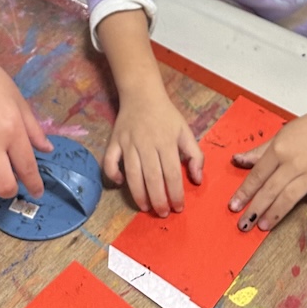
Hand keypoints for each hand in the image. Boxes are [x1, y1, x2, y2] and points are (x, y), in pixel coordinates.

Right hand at [104, 86, 203, 215]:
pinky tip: (119, 183)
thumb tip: (198, 180)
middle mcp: (147, 143)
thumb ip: (195, 155)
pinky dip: (112, 174)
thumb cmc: (166, 115)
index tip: (179, 208)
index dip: (176, 194)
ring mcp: (128, 142)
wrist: (142, 93)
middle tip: (163, 213)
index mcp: (166, 141)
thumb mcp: (185, 131)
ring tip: (145, 207)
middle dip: (158, 200)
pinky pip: (109, 161)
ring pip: (132, 174)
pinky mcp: (114, 141)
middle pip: (152, 178)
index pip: (172, 173)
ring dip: (138, 194)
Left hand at [228, 106, 306, 238]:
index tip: (233, 206)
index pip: (258, 175)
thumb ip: (258, 152)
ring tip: (263, 226)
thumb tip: (237, 159)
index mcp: (279, 150)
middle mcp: (294, 163)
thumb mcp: (279, 135)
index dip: (244, 192)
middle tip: (244, 224)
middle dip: (255, 208)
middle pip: (271, 189)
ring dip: (276, 214)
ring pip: (290, 197)